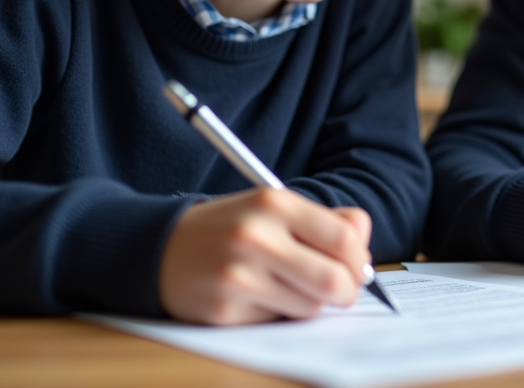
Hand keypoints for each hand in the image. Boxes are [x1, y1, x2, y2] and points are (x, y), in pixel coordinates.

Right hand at [158, 187, 371, 324]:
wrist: (160, 247)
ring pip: (310, 307)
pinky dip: (276, 314)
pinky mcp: (224, 310)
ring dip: (308, 303)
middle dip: (345, 291)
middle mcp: (256, 236)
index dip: (359, 260)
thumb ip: (326, 222)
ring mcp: (238, 275)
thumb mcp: (274, 209)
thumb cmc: (230, 228)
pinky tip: (254, 296)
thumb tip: (364, 248)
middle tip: (338, 291)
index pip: (345, 238)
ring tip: (284, 285)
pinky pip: (276, 322)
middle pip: (335, 281)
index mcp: (274, 202)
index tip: (355, 267)